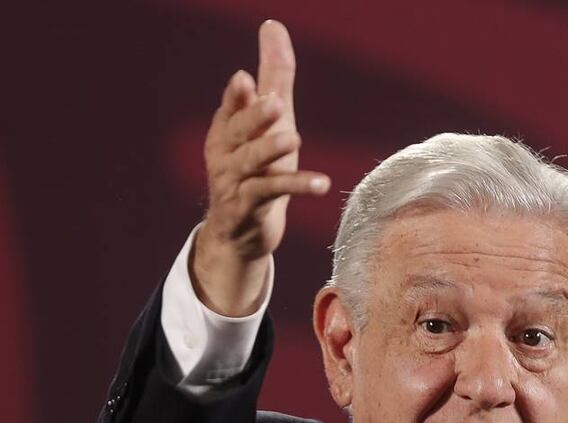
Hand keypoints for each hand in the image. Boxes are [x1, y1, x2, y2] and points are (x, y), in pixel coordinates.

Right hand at [194, 20, 330, 315]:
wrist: (240, 232)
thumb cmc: (258, 167)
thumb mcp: (270, 121)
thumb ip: (273, 77)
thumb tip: (273, 25)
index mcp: (226, 129)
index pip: (232, 107)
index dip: (237, 96)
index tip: (246, 79)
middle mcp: (225, 153)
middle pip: (238, 132)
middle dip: (254, 118)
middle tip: (275, 104)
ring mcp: (235, 182)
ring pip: (252, 163)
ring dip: (271, 150)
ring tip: (293, 138)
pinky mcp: (250, 208)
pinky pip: (273, 194)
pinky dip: (298, 186)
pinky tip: (323, 183)